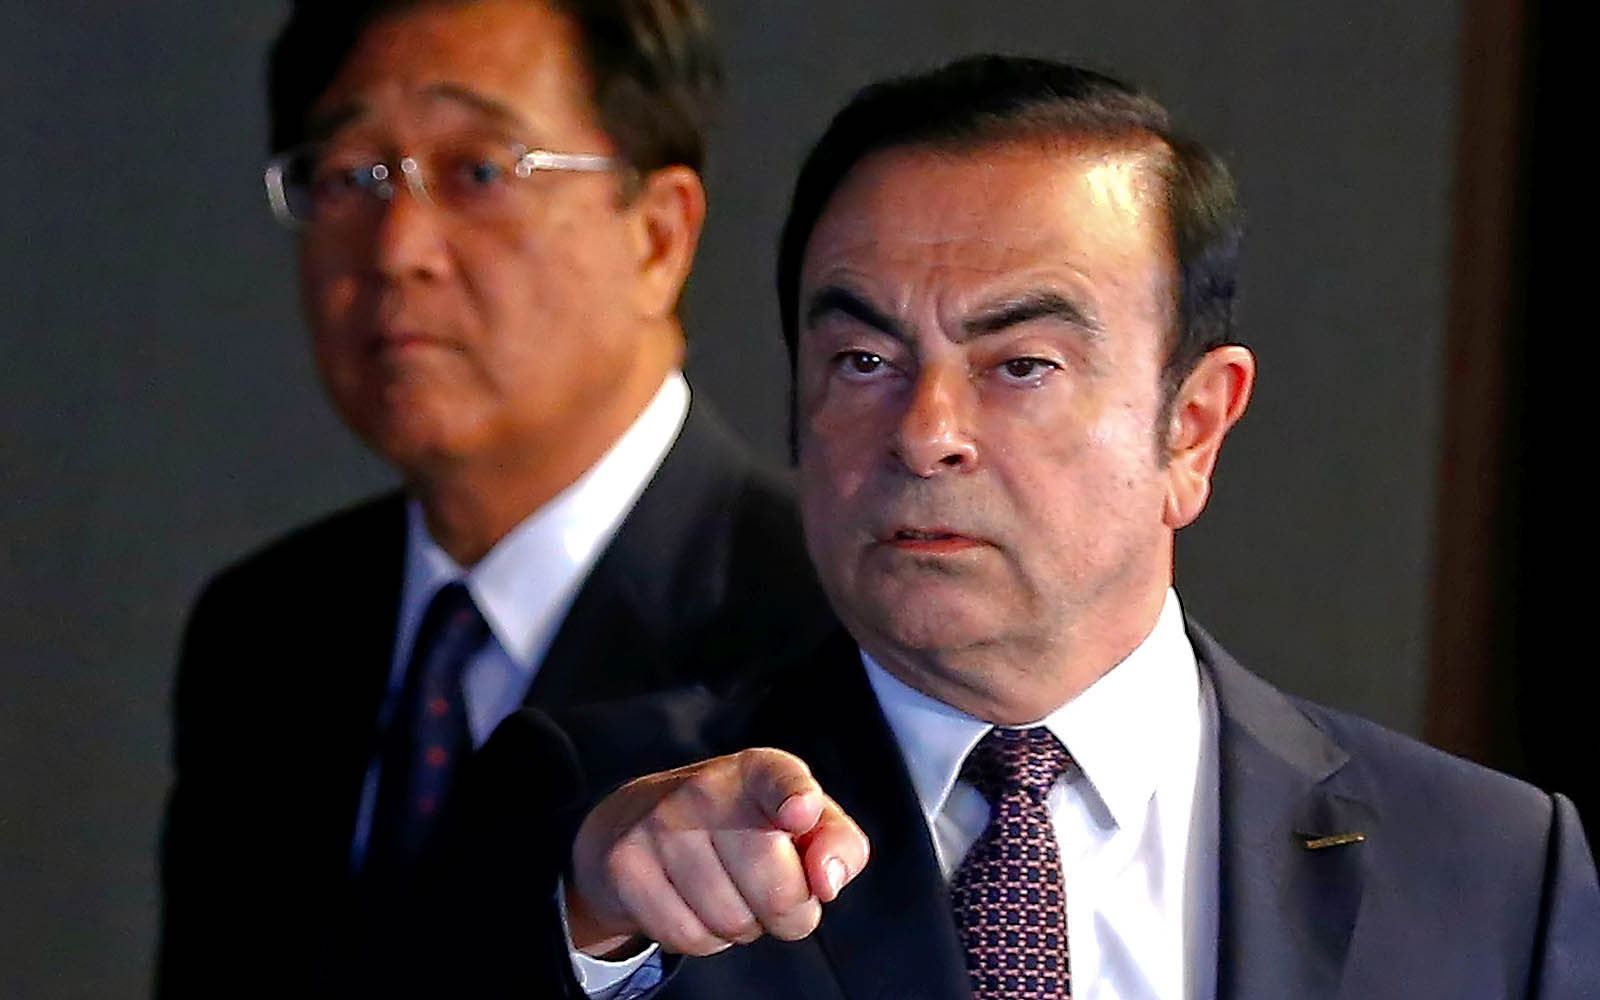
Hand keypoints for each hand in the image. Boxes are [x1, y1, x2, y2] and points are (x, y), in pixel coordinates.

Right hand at [565, 748, 869, 957]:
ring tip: (723, 888)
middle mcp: (707, 788)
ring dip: (741, 925)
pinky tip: (689, 901)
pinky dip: (701, 937)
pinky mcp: (626, 866)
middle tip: (769, 890)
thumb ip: (838, 845)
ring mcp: (659, 825)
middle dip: (788, 911)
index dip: (795, 799)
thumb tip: (826, 882)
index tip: (799, 814)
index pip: (781, 780)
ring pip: (732, 923)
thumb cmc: (740, 826)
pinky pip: (688, 938)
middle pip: (778, 891)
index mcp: (759, 770)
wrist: (634, 822)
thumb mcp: (798, 823)